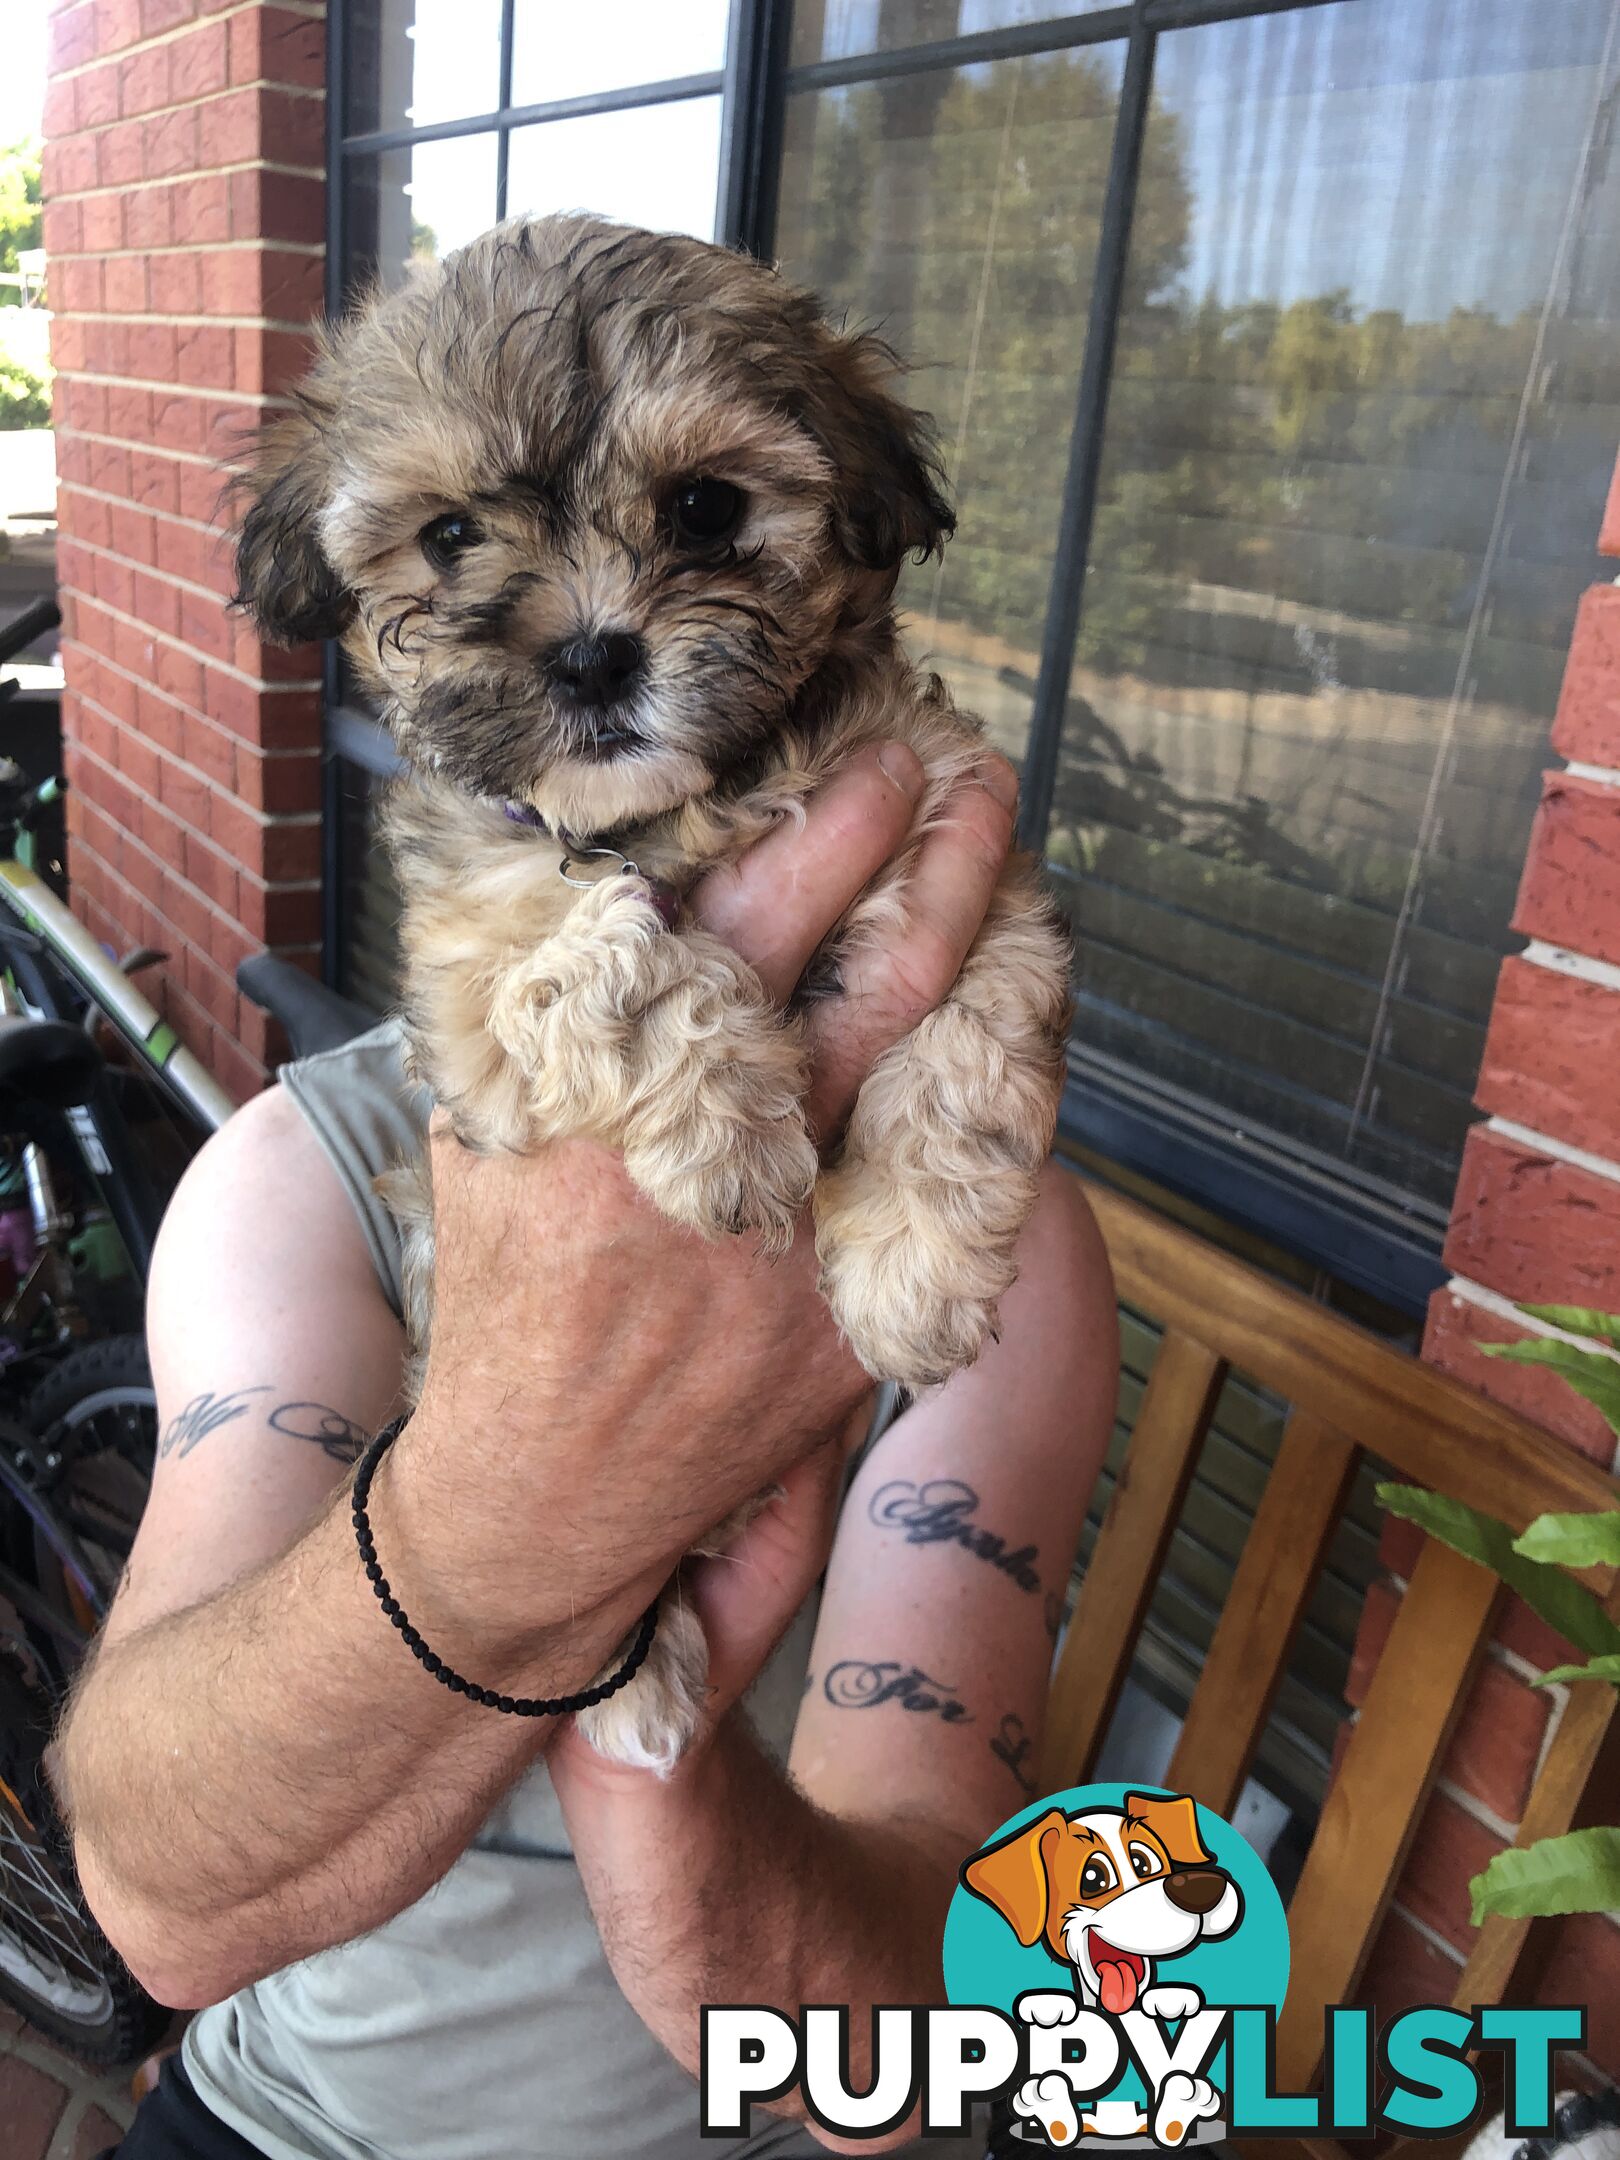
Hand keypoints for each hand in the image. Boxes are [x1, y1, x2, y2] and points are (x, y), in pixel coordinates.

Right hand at [388, 740, 1017, 1684]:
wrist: (543, 1489)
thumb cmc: (506, 1296)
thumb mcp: (487, 1135)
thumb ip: (541, 1015)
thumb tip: (607, 886)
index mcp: (624, 1094)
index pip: (751, 923)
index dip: (830, 832)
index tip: (880, 767)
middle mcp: (731, 1158)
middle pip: (874, 979)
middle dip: (941, 863)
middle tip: (977, 780)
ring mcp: (811, 1241)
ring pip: (931, 1070)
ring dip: (981, 954)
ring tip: (1010, 869)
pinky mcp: (862, 1312)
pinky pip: (946, 1180)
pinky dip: (985, 1086)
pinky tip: (1009, 1014)